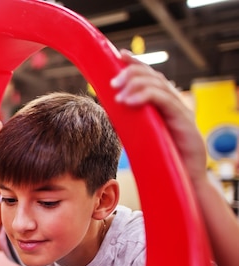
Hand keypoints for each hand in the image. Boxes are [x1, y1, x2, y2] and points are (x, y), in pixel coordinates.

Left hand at [111, 49, 207, 185]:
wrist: (182, 181)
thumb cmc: (161, 161)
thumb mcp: (141, 137)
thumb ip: (131, 122)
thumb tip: (110, 110)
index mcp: (163, 105)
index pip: (151, 76)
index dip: (136, 63)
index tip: (119, 55)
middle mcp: (174, 103)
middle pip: (153, 76)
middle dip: (131, 73)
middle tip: (112, 82)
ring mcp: (180, 111)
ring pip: (158, 86)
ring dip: (135, 85)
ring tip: (117, 94)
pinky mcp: (184, 122)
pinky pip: (164, 102)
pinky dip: (145, 97)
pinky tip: (128, 102)